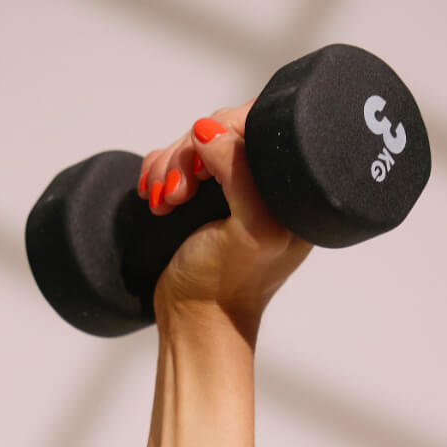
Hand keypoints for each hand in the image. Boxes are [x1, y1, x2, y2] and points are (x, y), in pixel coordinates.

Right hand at [138, 100, 313, 339]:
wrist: (193, 321)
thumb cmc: (227, 286)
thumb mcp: (250, 231)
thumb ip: (240, 176)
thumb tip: (209, 131)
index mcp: (289, 189)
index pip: (262, 125)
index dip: (227, 130)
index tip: (205, 164)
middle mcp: (261, 183)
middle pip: (220, 129)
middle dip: (188, 155)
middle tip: (179, 194)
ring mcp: (226, 187)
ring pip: (191, 143)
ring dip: (168, 167)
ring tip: (165, 204)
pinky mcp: (197, 194)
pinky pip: (173, 159)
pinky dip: (157, 173)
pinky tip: (157, 201)